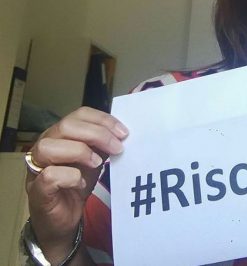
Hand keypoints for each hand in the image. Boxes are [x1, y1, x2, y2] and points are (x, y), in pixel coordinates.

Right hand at [25, 107, 127, 261]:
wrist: (64, 219)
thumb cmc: (77, 184)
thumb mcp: (95, 159)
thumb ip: (104, 144)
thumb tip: (124, 133)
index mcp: (61, 134)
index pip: (80, 114)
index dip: (103, 120)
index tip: (124, 133)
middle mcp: (46, 145)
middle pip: (67, 125)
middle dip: (97, 134)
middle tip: (117, 148)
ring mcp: (37, 167)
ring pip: (50, 146)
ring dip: (79, 152)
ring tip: (97, 164)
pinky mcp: (36, 189)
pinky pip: (50, 175)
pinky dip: (70, 177)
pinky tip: (81, 183)